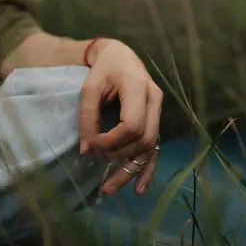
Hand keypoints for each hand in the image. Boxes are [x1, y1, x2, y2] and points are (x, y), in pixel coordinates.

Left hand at [79, 39, 162, 195]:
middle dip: (120, 155)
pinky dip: (146, 169)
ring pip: (151, 148)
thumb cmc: (104, 68)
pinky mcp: (156, 120)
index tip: (92, 144)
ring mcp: (158, 111)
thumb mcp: (89, 87)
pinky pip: (155, 148)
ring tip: (109, 189)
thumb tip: (87, 150)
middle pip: (145, 139)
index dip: (112, 141)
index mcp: (139, 87)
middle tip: (98, 159)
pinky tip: (138, 188)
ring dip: (130, 170)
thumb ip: (87, 117)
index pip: (132, 125)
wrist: (120, 56)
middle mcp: (155, 100)